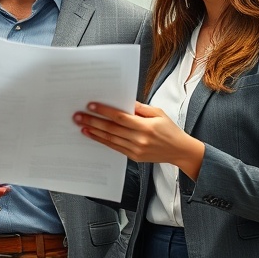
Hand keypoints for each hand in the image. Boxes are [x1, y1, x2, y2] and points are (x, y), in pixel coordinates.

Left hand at [73, 102, 204, 179]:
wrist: (180, 151)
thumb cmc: (170, 129)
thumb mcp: (158, 113)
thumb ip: (140, 108)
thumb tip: (123, 103)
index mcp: (146, 126)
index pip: (120, 117)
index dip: (104, 111)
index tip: (91, 106)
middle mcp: (139, 139)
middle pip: (111, 129)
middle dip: (93, 121)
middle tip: (78, 116)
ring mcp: (136, 149)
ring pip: (110, 139)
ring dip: (94, 132)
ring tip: (81, 126)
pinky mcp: (134, 157)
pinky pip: (115, 148)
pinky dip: (102, 141)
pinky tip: (93, 135)